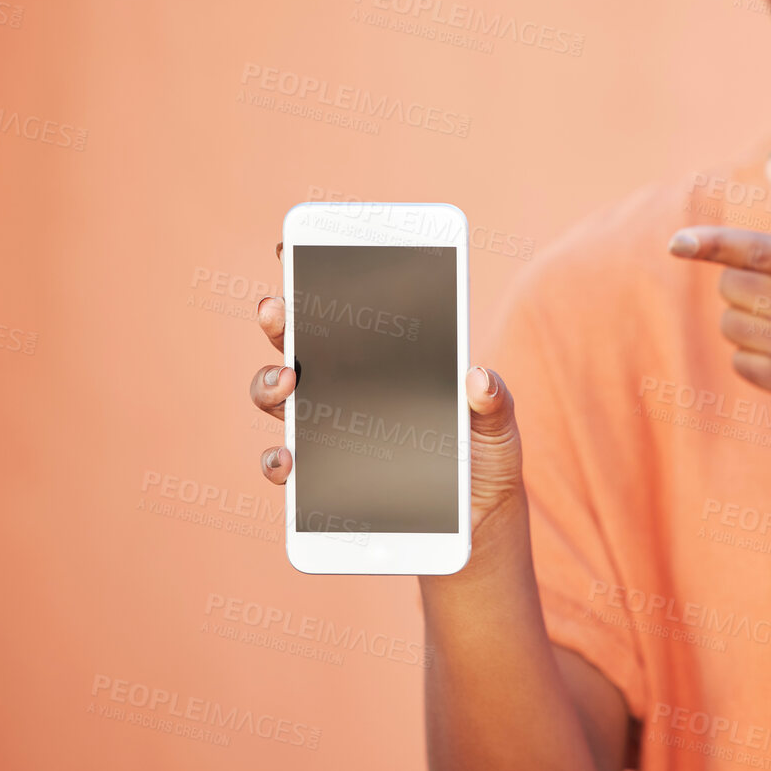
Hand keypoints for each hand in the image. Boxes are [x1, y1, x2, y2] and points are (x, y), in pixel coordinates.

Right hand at [246, 244, 523, 531]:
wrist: (476, 525)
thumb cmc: (486, 463)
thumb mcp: (500, 427)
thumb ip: (494, 402)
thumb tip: (478, 377)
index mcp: (391, 362)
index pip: (349, 311)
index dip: (316, 277)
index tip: (291, 245)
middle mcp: (349, 389)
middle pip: (302, 345)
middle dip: (282, 322)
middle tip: (278, 309)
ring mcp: (329, 432)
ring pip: (281, 398)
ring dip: (270, 385)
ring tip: (286, 383)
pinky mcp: (321, 481)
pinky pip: (286, 465)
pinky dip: (279, 460)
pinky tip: (288, 458)